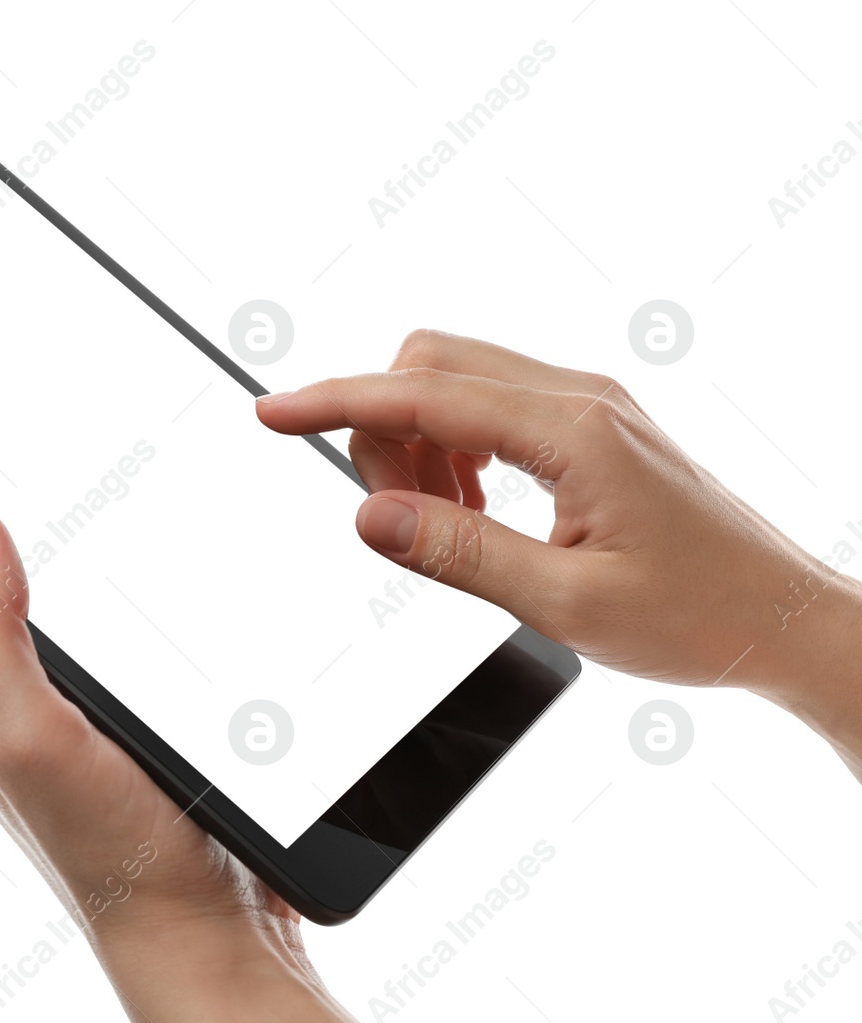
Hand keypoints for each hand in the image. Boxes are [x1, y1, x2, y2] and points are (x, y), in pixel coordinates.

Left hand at [0, 513, 406, 1022]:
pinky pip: (89, 643)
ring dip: (34, 554)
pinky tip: (129, 578)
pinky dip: (96, 598)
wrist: (203, 928)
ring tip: (44, 486)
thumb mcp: (30, 736)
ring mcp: (54, 718)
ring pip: (30, 613)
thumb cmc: (115, 851)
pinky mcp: (111, 729)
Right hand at [256, 330, 861, 768]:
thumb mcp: (566, 605)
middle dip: (382, 432)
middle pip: (429, 367)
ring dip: (418, 445)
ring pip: (454, 382)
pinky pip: (490, 406)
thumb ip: (459, 553)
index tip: (272, 413)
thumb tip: (370, 517)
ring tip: (444, 526)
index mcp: (574, 432)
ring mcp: (588, 406)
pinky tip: (475, 512)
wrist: (784, 621)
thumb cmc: (699, 617)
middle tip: (397, 520)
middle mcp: (580, 399)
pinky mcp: (590, 425)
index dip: (335, 402)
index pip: (422, 396)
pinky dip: (454, 449)